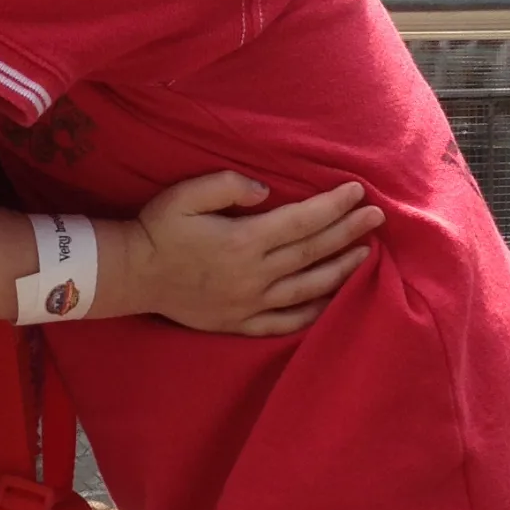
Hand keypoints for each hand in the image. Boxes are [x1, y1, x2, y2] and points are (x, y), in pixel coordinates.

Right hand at [124, 173, 381, 337]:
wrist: (131, 275)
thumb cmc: (158, 229)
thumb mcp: (186, 194)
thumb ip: (227, 186)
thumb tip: (265, 190)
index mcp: (244, 241)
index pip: (302, 221)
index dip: (334, 206)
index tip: (359, 192)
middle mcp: (254, 275)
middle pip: (312, 252)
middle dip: (349, 232)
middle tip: (377, 217)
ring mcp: (249, 303)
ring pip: (308, 288)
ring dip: (341, 270)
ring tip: (366, 254)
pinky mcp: (240, 323)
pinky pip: (286, 322)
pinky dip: (313, 312)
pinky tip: (332, 301)